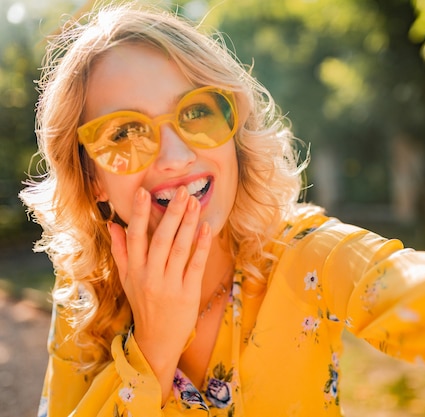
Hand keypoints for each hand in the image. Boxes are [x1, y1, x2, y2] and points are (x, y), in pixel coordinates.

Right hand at [108, 186, 211, 401]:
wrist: (157, 340)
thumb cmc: (144, 305)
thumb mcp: (127, 280)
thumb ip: (120, 252)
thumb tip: (112, 224)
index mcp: (134, 270)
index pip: (135, 237)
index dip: (139, 214)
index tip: (144, 192)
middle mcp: (150, 276)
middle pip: (161, 239)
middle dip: (171, 213)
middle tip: (181, 191)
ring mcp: (169, 284)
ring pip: (180, 248)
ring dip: (188, 224)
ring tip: (195, 203)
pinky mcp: (188, 293)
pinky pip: (196, 264)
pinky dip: (201, 245)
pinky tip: (206, 228)